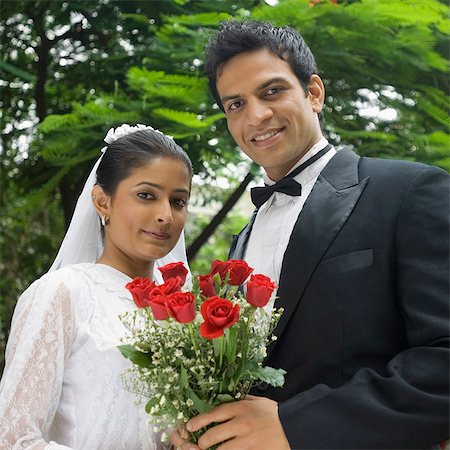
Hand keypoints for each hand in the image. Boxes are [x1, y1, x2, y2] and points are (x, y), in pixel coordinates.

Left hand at [171, 395, 290, 449]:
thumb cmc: (273, 413)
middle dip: (202, 442)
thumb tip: (222, 400)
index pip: (214, 414)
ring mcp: (247, 441)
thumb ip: (239, 401)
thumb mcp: (255, 401)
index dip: (199, 421)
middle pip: (213, 435)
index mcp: (241, 408)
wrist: (293, 427)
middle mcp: (241, 424)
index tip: (190, 426)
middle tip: (200, 443)